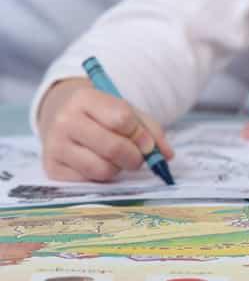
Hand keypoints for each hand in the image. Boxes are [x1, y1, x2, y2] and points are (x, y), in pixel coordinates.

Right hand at [37, 78, 174, 182]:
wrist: (61, 115)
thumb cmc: (101, 114)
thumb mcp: (126, 111)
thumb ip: (151, 130)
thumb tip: (166, 156)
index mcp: (84, 98)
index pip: (122, 119)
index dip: (141, 135)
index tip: (147, 143)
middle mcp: (65, 121)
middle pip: (114, 148)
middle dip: (135, 157)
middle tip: (138, 158)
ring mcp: (54, 146)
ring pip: (102, 169)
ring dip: (118, 169)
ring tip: (116, 159)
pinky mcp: (51, 169)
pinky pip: (89, 182)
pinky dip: (101, 178)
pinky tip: (98, 164)